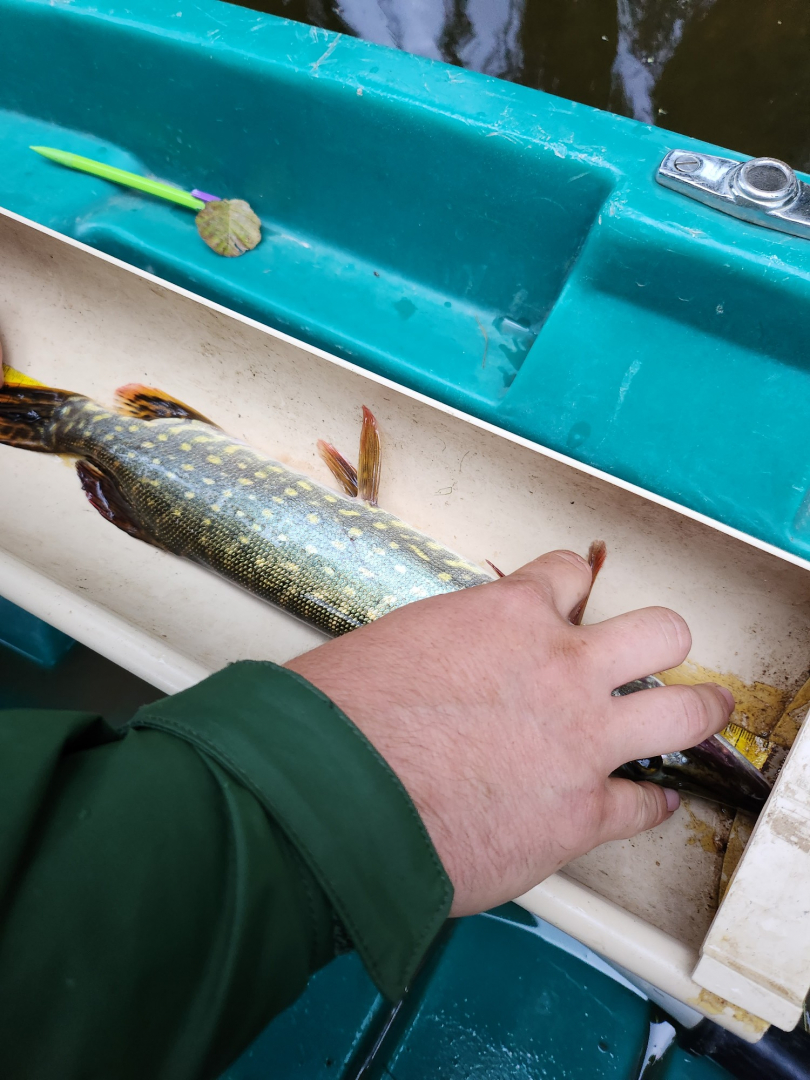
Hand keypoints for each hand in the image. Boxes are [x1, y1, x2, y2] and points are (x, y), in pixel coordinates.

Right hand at [286, 550, 733, 916]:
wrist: (333, 795)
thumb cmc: (341, 719)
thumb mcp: (394, 644)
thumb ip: (446, 646)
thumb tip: (441, 668)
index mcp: (507, 615)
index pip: (568, 575)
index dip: (570, 591)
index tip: (570, 606)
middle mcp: (561, 667)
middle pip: (660, 631)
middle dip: (663, 642)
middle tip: (655, 655)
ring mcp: (583, 740)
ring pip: (685, 712)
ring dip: (697, 711)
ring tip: (701, 712)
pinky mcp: (582, 814)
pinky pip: (646, 804)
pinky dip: (650, 803)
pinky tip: (649, 802)